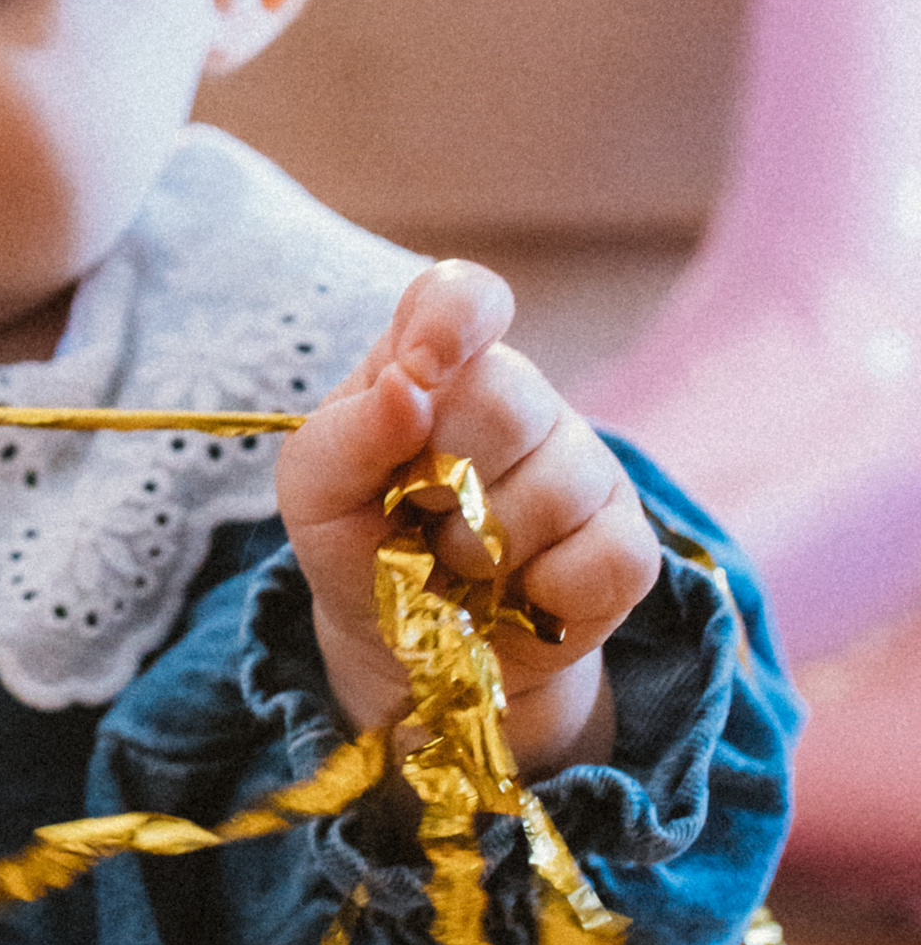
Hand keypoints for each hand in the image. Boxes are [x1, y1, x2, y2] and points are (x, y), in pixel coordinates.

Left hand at [278, 260, 661, 773]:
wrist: (408, 649)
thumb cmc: (360, 542)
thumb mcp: (317, 493)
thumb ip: (347, 435)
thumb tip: (407, 386)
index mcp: (435, 361)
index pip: (464, 295)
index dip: (452, 320)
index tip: (420, 373)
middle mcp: (519, 397)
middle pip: (506, 398)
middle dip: (446, 481)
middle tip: (417, 519)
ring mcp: (583, 464)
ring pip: (557, 486)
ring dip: (485, 550)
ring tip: (458, 566)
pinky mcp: (626, 540)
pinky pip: (609, 556)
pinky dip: (550, 591)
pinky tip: (520, 596)